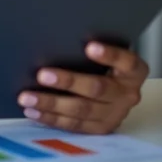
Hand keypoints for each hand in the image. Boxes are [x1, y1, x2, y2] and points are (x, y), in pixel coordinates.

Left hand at [17, 42, 147, 133]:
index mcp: (133, 72)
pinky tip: (33, 111)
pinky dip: (51, 118)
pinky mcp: (100, 128)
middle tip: (42, 75)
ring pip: (82, 111)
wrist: (120, 89)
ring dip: (52, 104)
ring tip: (28, 97)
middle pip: (98, 89)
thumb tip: (56, 32)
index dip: (110, 55)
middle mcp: (127, 94)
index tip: (89, 46)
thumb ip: (92, 47)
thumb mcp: (107, 51)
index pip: (126, 62)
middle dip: (68, 82)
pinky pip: (74, 125)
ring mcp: (114, 114)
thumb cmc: (106, 62)